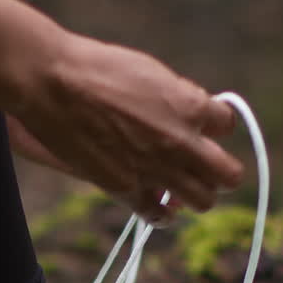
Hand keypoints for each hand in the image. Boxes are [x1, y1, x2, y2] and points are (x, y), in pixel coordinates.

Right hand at [13, 35, 243, 226]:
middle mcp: (181, 143)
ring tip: (182, 185)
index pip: (227, 125)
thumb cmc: (98, 68)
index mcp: (191, 107)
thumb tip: (191, 112)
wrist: (54, 83)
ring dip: (197, 194)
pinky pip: (159, 215)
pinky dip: (162, 214)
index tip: (201, 127)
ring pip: (203, 200)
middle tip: (204, 165)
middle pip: (228, 174)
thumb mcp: (151, 72)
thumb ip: (178, 97)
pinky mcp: (127, 189)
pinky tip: (159, 207)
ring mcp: (156, 170)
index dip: (214, 126)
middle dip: (220, 171)